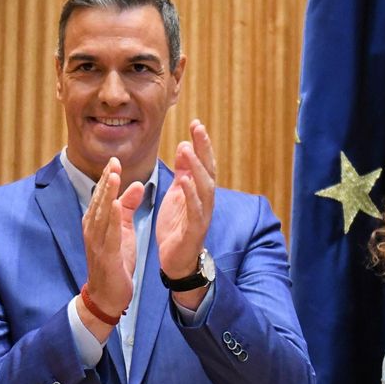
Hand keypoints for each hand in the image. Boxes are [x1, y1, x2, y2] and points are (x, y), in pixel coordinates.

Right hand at [78, 158, 143, 338]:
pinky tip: (116, 206)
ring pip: (102, 214)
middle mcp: (93, 229)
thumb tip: (137, 184)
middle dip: (107, 181)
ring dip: (107, 195)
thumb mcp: (124, 230)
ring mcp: (96, 242)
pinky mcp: (105, 255)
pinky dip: (112, 220)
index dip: (108, 177)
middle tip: (114, 161)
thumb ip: (129, 207)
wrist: (108, 295)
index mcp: (96, 222)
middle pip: (100, 201)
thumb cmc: (116, 261)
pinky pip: (108, 235)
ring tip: (114, 176)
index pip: (102, 195)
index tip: (115, 160)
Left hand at [155, 120, 215, 307]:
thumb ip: (183, 174)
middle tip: (197, 127)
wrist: (176, 261)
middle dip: (203, 148)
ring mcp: (202, 215)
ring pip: (204, 188)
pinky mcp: (194, 230)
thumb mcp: (177, 195)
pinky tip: (184, 182)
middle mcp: (205, 200)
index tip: (195, 122)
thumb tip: (185, 148)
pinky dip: (191, 195)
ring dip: (197, 168)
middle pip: (208, 170)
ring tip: (187, 149)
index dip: (201, 143)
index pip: (203, 162)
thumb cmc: (177, 227)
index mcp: (199, 191)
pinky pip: (195, 210)